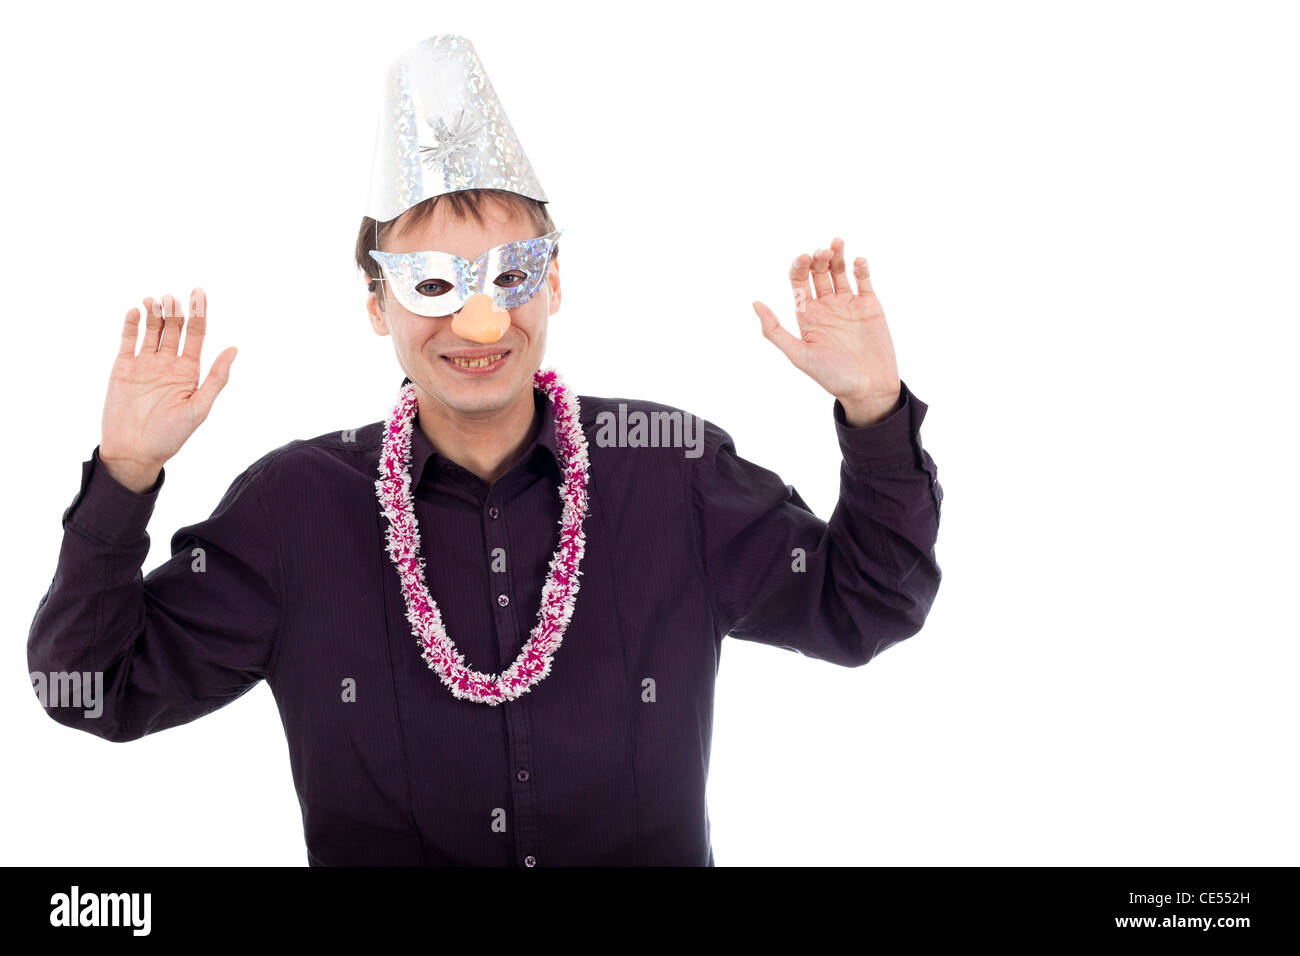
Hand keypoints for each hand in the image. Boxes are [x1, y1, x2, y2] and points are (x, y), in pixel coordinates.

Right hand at [99, 289, 236, 492]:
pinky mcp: (123, 368)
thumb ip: (216, 378)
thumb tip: (234, 349)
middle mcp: (168, 364)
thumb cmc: (171, 435)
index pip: (196, 334)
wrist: (134, 452)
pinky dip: (131, 325)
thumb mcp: (199, 408)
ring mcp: (145, 364)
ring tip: (155, 300)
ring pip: (151, 330)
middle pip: (174, 328)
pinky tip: (136, 312)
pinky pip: (128, 340)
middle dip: (175, 311)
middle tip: (173, 297)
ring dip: (154, 313)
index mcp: (189, 371)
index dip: (199, 313)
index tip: (199, 293)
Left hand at [752, 237, 901, 425]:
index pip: (798, 281)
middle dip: (818, 259)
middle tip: (821, 253)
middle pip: (818, 272)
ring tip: (837, 244)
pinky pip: (863, 280)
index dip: (798, 266)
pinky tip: (858, 261)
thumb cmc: (832, 376)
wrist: (868, 388)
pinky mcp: (870, 304)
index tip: (802, 259)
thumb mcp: (799, 355)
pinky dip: (860, 267)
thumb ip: (775, 331)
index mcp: (806, 314)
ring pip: (839, 271)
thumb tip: (754, 303)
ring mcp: (848, 303)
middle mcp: (825, 305)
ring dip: (837, 256)